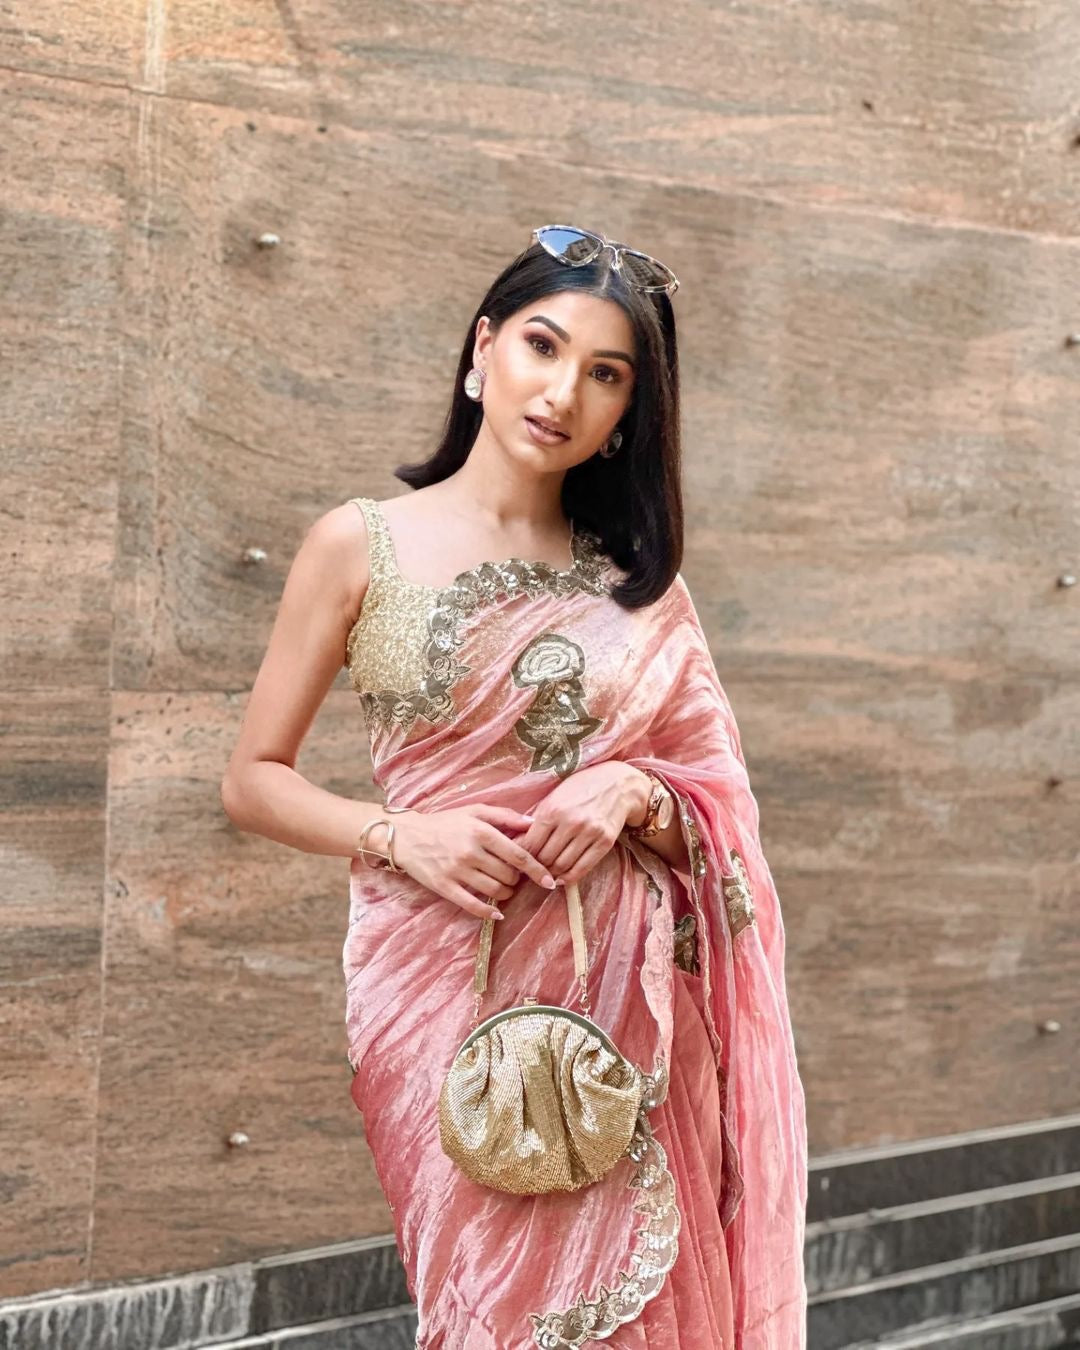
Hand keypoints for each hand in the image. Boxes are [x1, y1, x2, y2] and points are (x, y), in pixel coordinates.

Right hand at [391, 804, 557, 921]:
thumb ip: (504, 815)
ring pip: (494, 891)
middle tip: (514, 876)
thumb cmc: (445, 822)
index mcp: (481, 831)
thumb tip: (533, 823)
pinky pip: (472, 905)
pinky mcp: (444, 887)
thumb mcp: (474, 811)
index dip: (537, 870)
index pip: (518, 855)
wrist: (407, 836)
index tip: (549, 881)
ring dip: (506, 893)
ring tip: (504, 888)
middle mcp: (470, 851)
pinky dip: (488, 911)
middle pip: (509, 875)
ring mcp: (457, 871)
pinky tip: (497, 912)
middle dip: (517, 879)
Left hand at [516, 762, 651, 886]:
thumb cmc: (581, 788)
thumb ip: (538, 819)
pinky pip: (582, 868)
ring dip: (552, 873)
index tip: (522, 860)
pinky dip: (569, 877)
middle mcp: (571, 822)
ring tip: (548, 873)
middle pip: (545, 858)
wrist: (618, 784)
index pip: (530, 845)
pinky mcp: (605, 842)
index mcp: (553, 809)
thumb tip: (518, 843)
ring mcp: (590, 833)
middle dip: (537, 866)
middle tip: (535, 869)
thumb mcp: (555, 796)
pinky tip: (563, 877)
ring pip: (562, 866)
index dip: (524, 856)